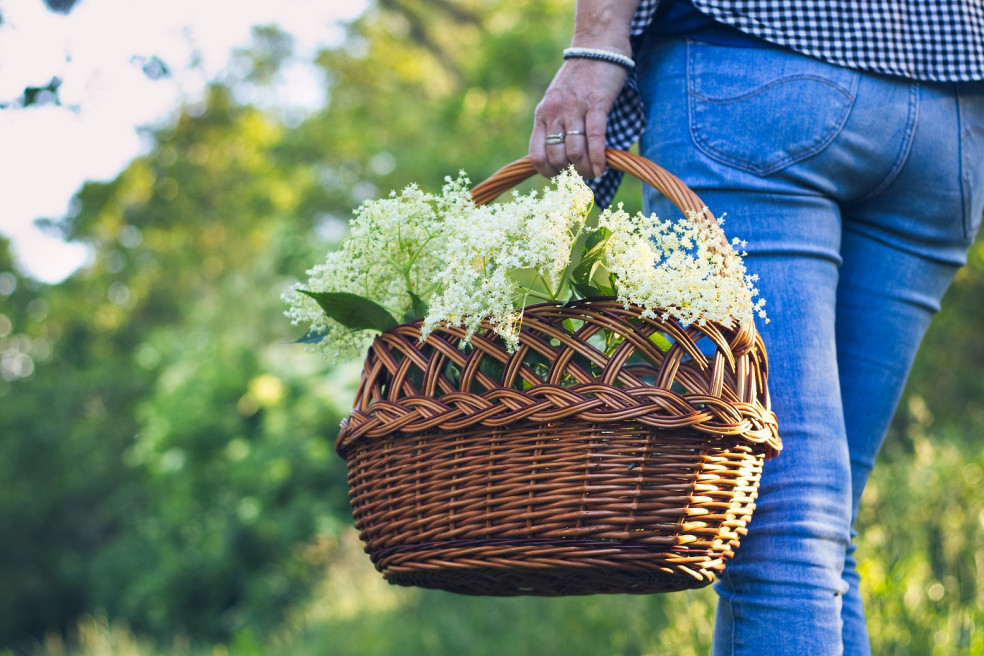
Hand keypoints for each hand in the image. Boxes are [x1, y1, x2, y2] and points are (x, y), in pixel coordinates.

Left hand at [529, 57, 628, 179]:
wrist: (597, 47)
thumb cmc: (579, 79)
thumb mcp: (557, 101)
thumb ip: (554, 125)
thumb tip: (560, 158)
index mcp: (542, 114)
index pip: (536, 155)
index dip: (548, 172)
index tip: (561, 174)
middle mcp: (555, 113)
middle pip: (557, 158)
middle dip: (570, 173)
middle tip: (582, 175)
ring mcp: (575, 108)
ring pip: (575, 153)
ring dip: (586, 170)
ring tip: (594, 172)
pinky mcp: (597, 103)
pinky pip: (595, 138)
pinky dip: (598, 159)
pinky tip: (602, 168)